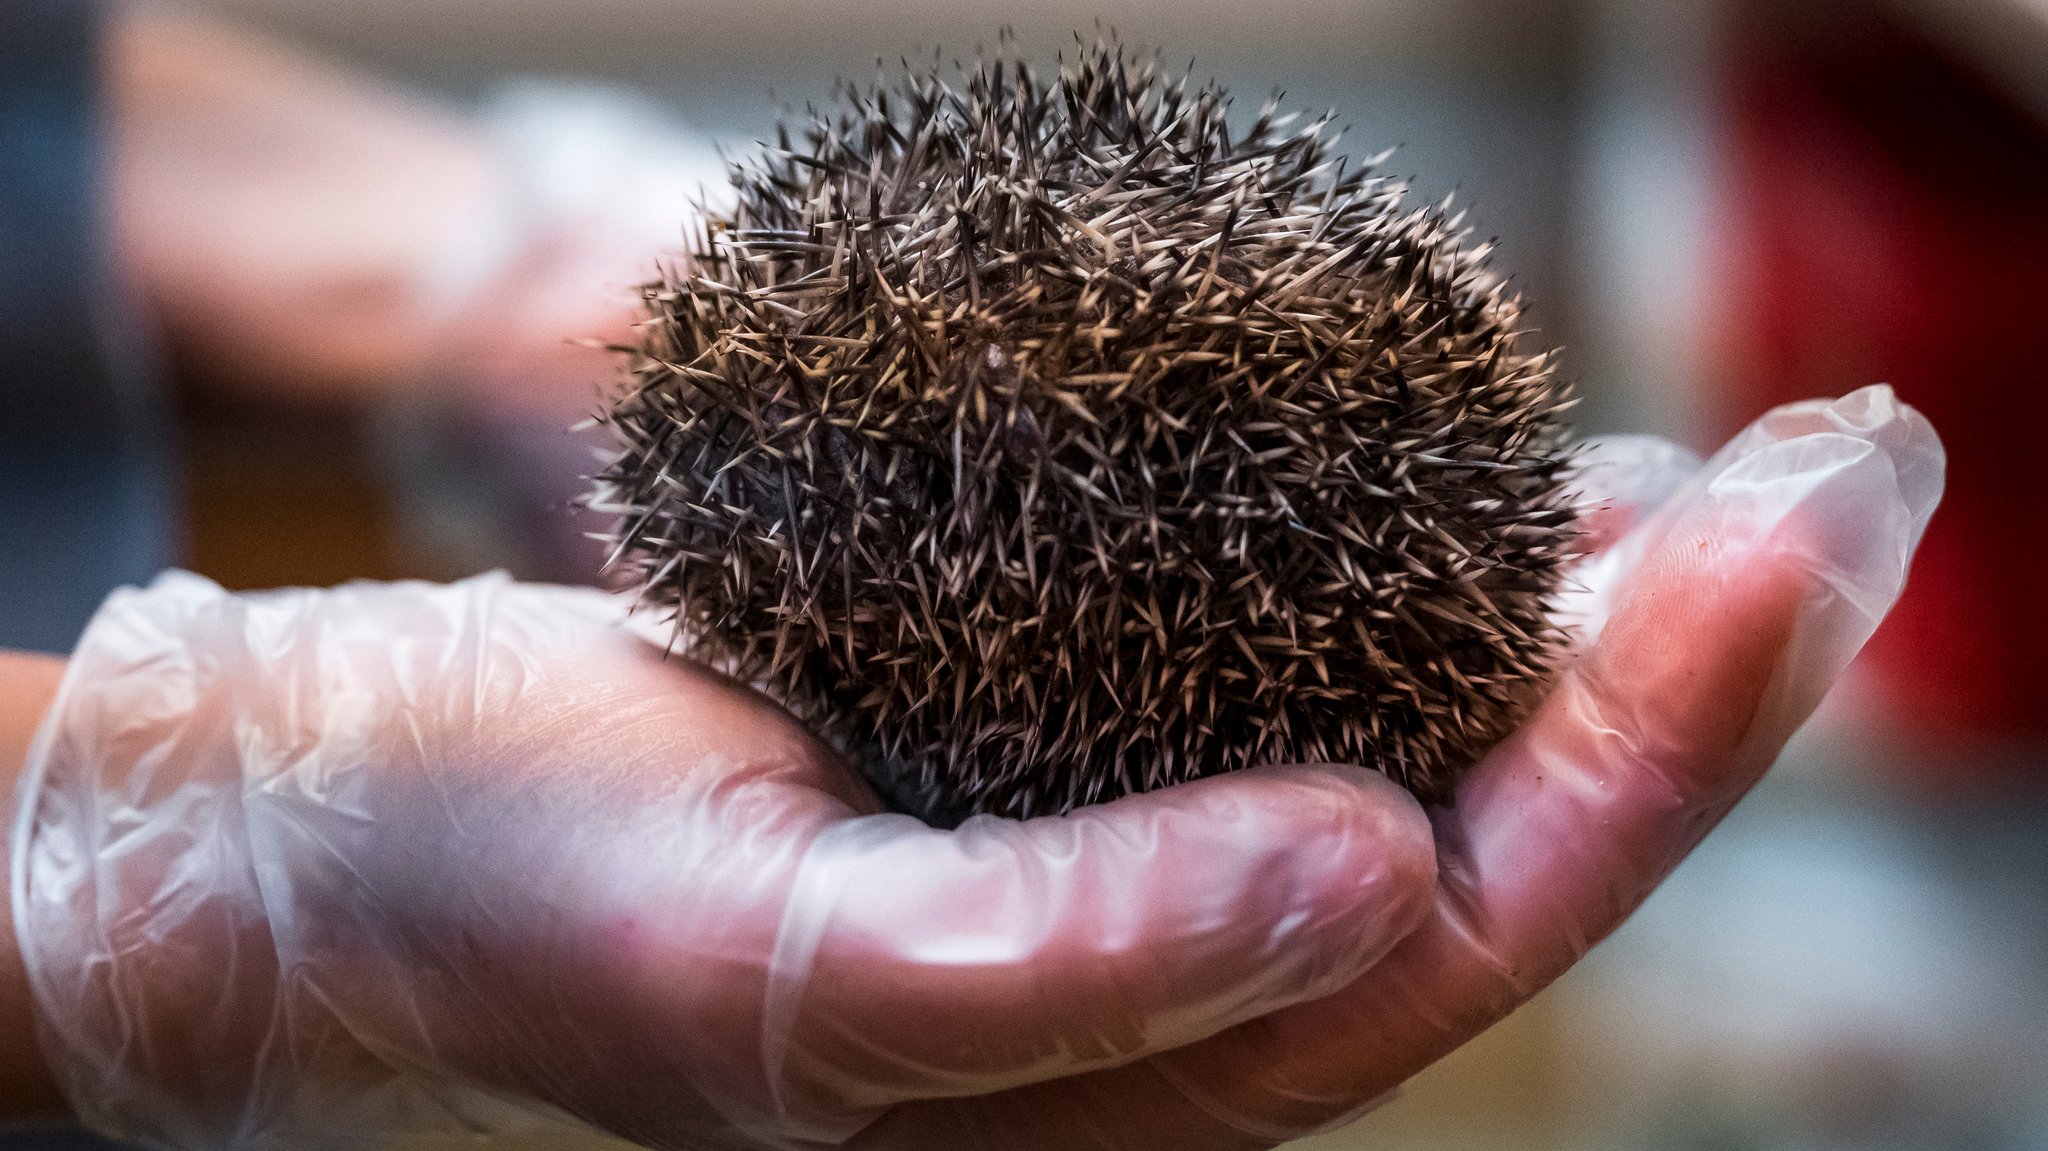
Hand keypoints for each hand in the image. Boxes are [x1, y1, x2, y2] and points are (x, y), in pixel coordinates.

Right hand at [8, 387, 1938, 1148]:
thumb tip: (1376, 872)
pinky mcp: (1059, 731)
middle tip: (1857, 458)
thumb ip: (1079, 959)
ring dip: (1600, 599)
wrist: (363, 827)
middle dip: (1705, 650)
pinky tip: (1505, 474)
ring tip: (1742, 455)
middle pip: (1514, 817)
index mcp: (1148, 1081)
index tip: (1785, 537)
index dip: (1662, 734)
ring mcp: (1125, 844)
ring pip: (1433, 730)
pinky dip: (1425, 557)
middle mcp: (1175, 981)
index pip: (1481, 915)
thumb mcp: (787, 965)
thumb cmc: (535, 906)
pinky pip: (1297, 648)